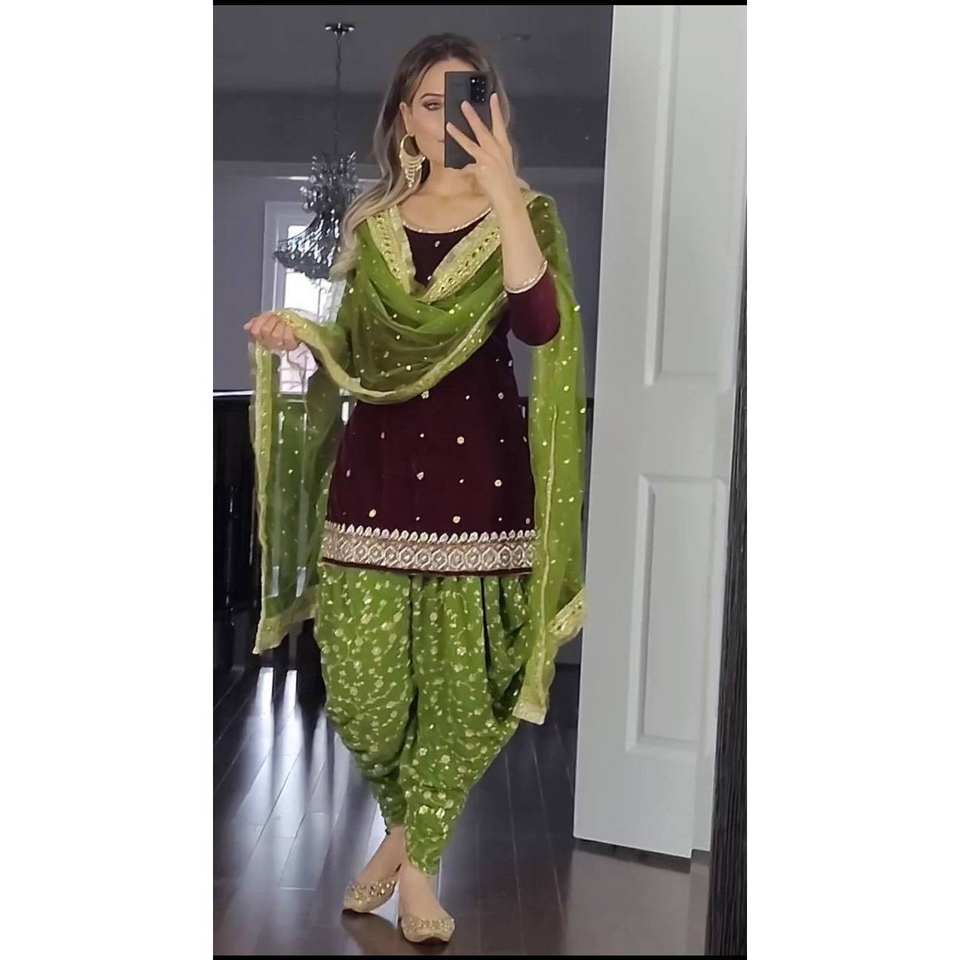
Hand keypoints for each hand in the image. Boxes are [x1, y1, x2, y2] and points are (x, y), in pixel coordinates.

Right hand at [243, 311, 299, 351]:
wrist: (297, 328)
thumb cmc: (280, 324)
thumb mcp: (267, 319)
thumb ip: (256, 322)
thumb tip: (247, 326)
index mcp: (260, 336)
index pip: (255, 330)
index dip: (261, 321)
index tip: (268, 316)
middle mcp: (268, 343)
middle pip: (266, 330)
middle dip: (272, 320)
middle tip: (277, 318)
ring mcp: (279, 346)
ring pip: (276, 335)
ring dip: (280, 325)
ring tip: (284, 323)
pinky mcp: (290, 346)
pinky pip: (287, 338)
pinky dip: (288, 330)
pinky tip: (289, 327)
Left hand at [445, 92, 524, 213]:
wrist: (509, 199)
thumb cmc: (506, 185)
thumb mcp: (502, 167)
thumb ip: (489, 159)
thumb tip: (474, 160)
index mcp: (505, 148)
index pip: (500, 125)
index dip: (496, 111)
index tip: (492, 97)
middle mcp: (498, 151)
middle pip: (484, 129)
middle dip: (473, 116)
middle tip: (464, 103)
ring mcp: (490, 159)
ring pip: (471, 143)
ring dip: (459, 133)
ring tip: (449, 125)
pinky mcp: (482, 169)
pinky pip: (467, 166)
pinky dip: (462, 167)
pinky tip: (454, 166)